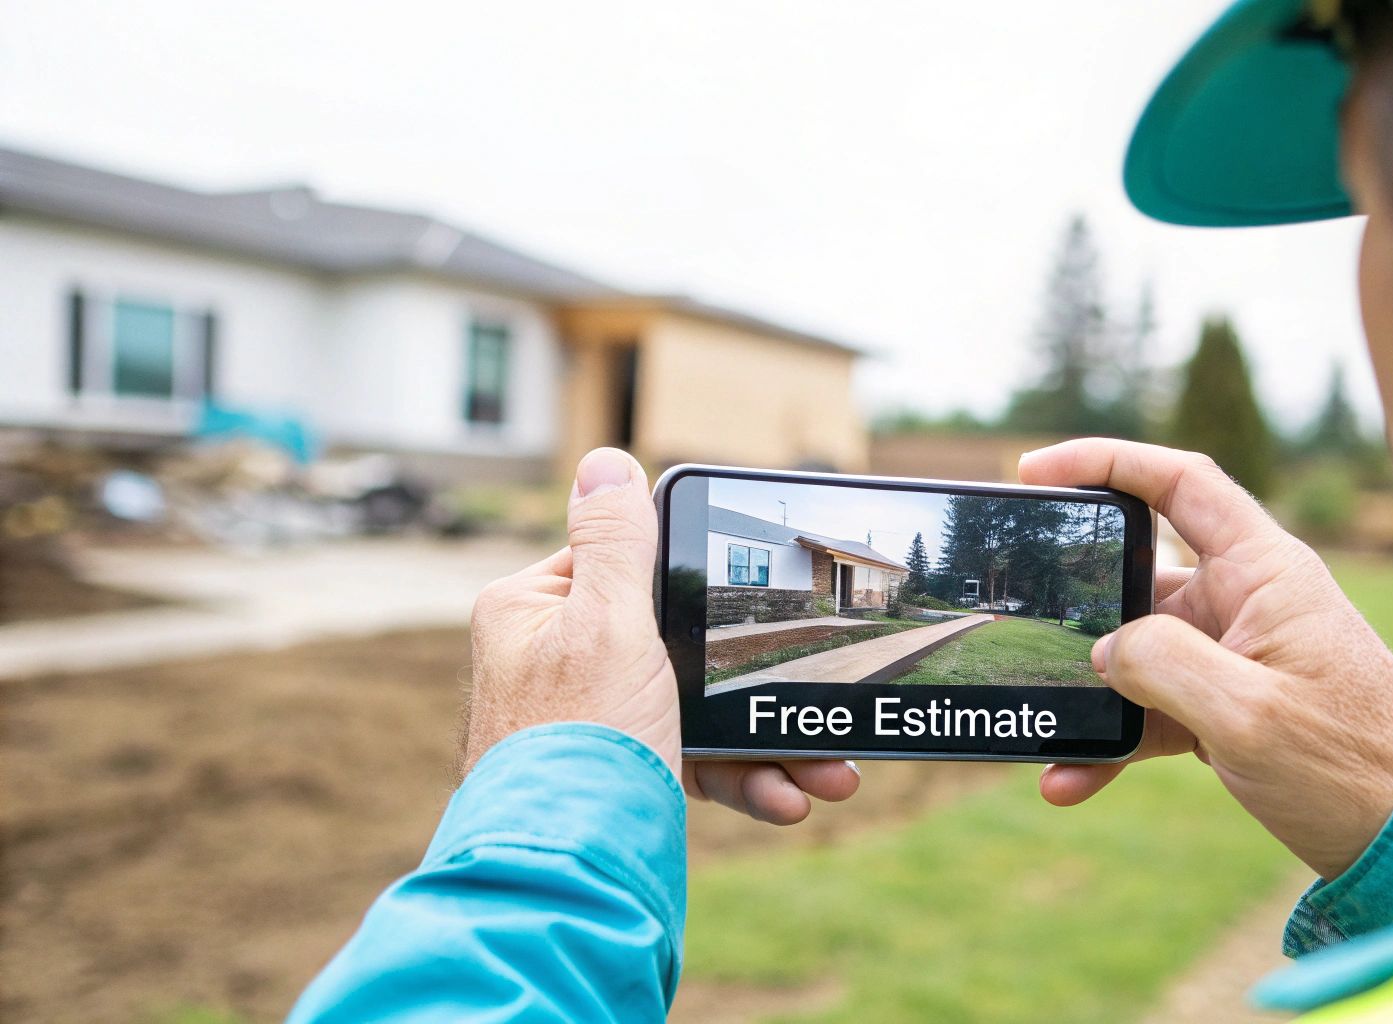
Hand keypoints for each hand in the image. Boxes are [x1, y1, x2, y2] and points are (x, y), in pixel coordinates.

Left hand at [464, 448, 860, 823]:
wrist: (561, 881)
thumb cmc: (576, 745)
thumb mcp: (606, 625)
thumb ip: (618, 543)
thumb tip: (606, 462)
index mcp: (532, 610)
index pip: (623, 564)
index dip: (699, 582)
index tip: (768, 600)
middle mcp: (555, 661)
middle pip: (679, 644)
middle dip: (759, 679)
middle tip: (825, 703)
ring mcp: (591, 722)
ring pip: (697, 710)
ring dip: (771, 743)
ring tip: (832, 772)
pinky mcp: (620, 774)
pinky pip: (692, 762)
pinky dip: (744, 780)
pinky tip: (789, 796)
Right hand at [1021, 439, 1392, 879]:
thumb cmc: (1351, 764)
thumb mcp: (1248, 715)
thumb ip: (1163, 666)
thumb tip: (1102, 649)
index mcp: (1265, 571)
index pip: (1180, 483)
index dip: (1108, 462)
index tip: (1037, 470)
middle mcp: (1246, 601)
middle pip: (1139, 572)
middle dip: (1076, 597)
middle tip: (1020, 613)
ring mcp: (1234, 655)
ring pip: (1135, 653)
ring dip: (1088, 693)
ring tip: (1041, 729)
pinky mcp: (1226, 707)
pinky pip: (1151, 709)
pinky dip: (1111, 742)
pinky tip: (1069, 780)